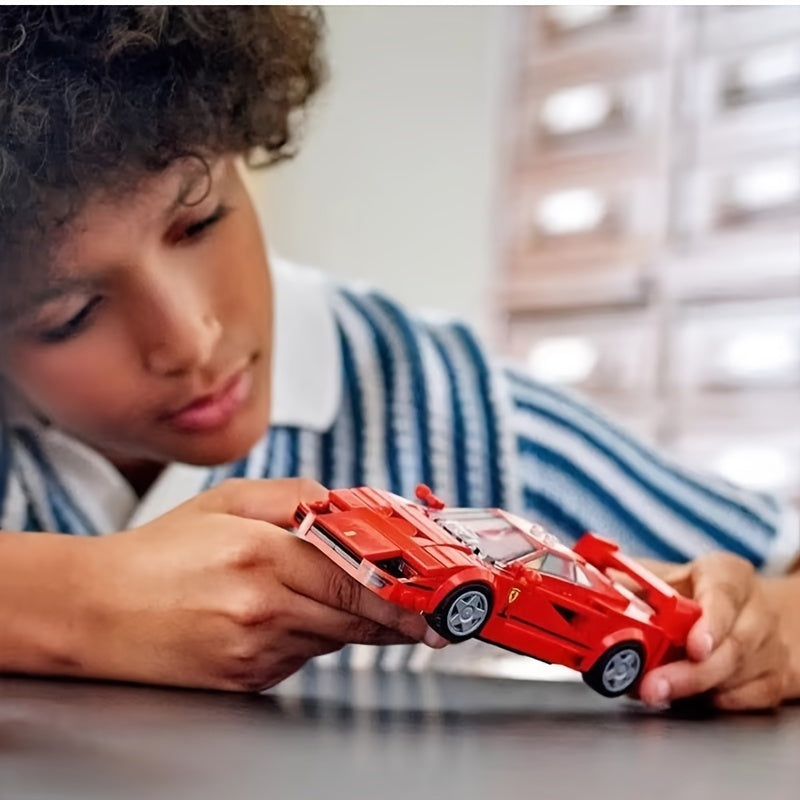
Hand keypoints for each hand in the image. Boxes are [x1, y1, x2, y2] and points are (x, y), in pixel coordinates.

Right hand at [76, 478, 444, 691]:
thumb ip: (295, 495)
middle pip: (357, 619)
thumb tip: (347, 504)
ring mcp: (256, 652)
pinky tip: (284, 615)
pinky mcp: (247, 680)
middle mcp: (264, 609)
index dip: (404, 591)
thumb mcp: (226, 501)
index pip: (356, 579)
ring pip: (334, 640)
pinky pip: (302, 657)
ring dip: (353, 621)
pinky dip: (311, 636)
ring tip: (343, 598)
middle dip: (399, 616)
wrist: (93, 611)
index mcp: (262, 556)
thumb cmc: (158, 554)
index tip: (435, 598)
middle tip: (430, 612)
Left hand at [636, 553, 789, 710]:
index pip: (724, 595)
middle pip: (731, 646)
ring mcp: (768, 647)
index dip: (710, 624)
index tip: (693, 647)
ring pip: (738, 676)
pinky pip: (748, 699)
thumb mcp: (671, 575)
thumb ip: (636, 579)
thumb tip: (598, 582)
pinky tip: (689, 700)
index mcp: (727, 576)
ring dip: (694, 690)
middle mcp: (754, 611)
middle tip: (652, 687)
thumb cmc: (702, 591)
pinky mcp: (773, 679)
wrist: (749, 613)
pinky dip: (716, 702)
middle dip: (689, 673)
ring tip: (654, 693)